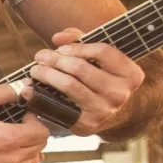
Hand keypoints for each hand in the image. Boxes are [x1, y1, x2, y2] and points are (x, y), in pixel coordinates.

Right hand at [0, 84, 50, 162]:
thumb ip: (3, 92)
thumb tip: (19, 90)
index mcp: (5, 138)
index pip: (41, 134)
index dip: (37, 121)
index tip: (27, 116)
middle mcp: (4, 159)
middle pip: (38, 150)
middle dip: (34, 135)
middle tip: (22, 125)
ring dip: (28, 150)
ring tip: (15, 139)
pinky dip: (13, 161)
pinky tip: (1, 150)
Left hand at [27, 31, 145, 135]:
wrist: (109, 114)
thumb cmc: (101, 78)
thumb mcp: (100, 58)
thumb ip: (81, 40)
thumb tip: (57, 38)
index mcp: (131, 74)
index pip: (103, 51)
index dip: (77, 47)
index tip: (60, 48)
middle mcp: (121, 94)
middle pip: (81, 68)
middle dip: (55, 59)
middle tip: (40, 56)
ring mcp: (104, 110)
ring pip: (70, 85)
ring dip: (47, 74)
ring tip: (36, 69)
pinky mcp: (87, 124)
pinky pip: (60, 106)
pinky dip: (41, 96)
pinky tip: (31, 89)